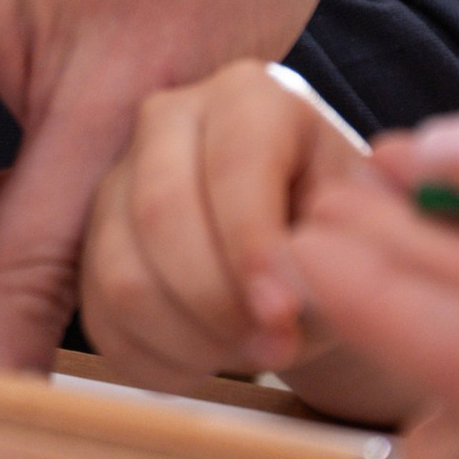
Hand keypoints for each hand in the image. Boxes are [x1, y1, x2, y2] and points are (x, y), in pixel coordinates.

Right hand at [80, 60, 420, 422]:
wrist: (305, 249)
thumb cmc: (341, 227)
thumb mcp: (368, 218)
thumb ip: (361, 225)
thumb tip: (350, 224)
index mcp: (248, 96)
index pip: (235, 165)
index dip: (253, 247)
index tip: (282, 315)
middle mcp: (167, 118)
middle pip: (160, 213)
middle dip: (217, 302)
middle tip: (274, 348)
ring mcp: (118, 181)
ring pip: (121, 272)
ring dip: (188, 337)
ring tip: (250, 354)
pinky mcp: (90, 246)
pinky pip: (101, 318)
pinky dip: (158, 360)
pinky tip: (210, 362)